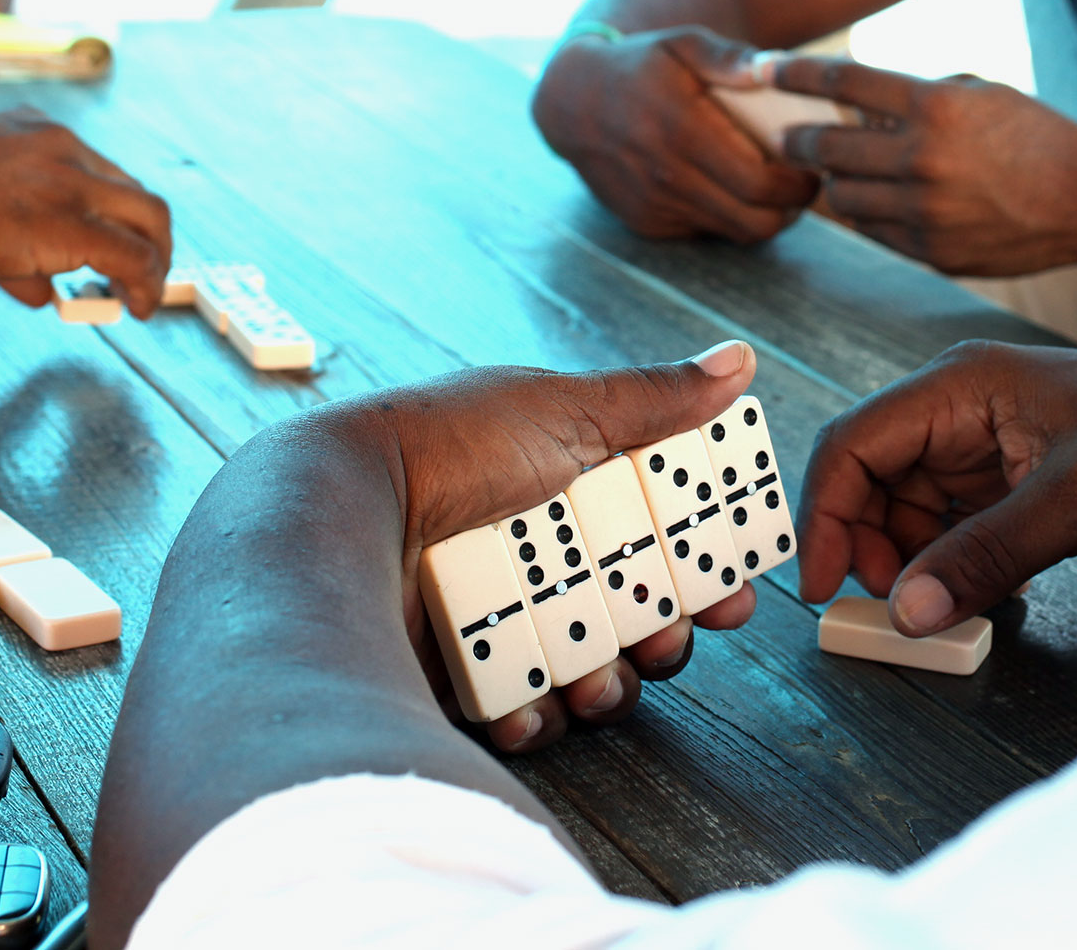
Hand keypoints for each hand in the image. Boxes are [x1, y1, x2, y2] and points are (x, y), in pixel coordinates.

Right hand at [0, 110, 172, 315]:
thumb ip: (8, 236)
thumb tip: (40, 291)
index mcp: (38, 131)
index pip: (101, 173)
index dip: (112, 216)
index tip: (110, 246)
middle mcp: (64, 149)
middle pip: (136, 194)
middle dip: (149, 239)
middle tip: (142, 274)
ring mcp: (69, 184)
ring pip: (149, 220)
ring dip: (155, 263)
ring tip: (145, 297)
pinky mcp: (67, 227)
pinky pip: (130, 257)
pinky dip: (145, 284)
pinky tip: (138, 308)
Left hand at [324, 341, 763, 753]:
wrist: (338, 505)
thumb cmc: (448, 444)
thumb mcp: (563, 409)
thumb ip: (655, 400)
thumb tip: (739, 361)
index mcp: (567, 493)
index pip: (656, 543)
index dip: (700, 573)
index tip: (733, 596)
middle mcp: (537, 557)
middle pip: (631, 617)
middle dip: (661, 640)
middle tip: (665, 642)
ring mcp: (499, 619)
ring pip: (585, 674)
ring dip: (604, 686)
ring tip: (591, 680)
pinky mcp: (459, 675)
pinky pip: (518, 710)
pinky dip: (530, 715)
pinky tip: (528, 707)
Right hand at [532, 27, 820, 242]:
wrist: (572, 100)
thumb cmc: (641, 65)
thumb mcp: (681, 43)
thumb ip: (728, 57)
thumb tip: (773, 68)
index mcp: (682, 128)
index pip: (760, 182)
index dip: (799, 186)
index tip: (813, 169)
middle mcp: (667, 174)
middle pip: (755, 220)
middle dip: (791, 209)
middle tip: (803, 185)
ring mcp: (655, 204)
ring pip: (734, 233)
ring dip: (763, 217)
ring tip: (775, 189)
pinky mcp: (646, 222)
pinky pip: (705, 231)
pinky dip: (727, 217)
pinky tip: (730, 190)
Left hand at [770, 56, 1076, 274]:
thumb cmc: (1035, 136)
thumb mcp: (977, 93)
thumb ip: (914, 96)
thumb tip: (854, 106)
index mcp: (934, 108)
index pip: (842, 83)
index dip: (794, 75)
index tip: (764, 70)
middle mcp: (922, 159)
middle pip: (828, 148)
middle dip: (798, 140)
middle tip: (786, 136)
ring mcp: (924, 211)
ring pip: (842, 198)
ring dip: (831, 182)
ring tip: (833, 171)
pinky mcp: (931, 251)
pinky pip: (873, 232)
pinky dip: (865, 213)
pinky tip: (871, 201)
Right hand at [800, 342, 1076, 635]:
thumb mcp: (1074, 502)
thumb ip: (984, 558)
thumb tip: (907, 612)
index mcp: (963, 385)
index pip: (856, 443)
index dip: (827, 514)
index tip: (825, 584)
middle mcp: (967, 412)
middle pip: (874, 481)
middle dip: (868, 548)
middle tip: (890, 611)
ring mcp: (994, 452)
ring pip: (912, 515)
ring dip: (913, 567)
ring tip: (940, 614)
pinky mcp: (1022, 489)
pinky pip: (957, 534)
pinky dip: (955, 571)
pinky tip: (984, 601)